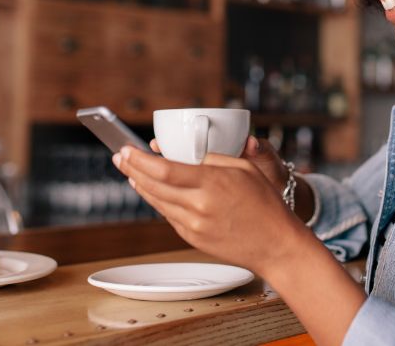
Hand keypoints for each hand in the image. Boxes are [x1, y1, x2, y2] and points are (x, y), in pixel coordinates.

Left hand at [113, 146, 304, 273]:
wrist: (276, 245)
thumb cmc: (266, 204)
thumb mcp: (244, 169)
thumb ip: (212, 159)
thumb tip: (185, 154)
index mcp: (211, 184)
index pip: (164, 169)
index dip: (139, 159)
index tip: (126, 149)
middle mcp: (198, 206)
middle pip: (153, 185)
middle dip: (131, 169)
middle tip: (119, 157)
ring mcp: (193, 226)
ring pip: (157, 202)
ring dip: (140, 185)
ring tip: (129, 172)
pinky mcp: (192, 239)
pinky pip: (168, 216)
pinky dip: (157, 201)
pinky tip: (151, 191)